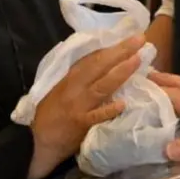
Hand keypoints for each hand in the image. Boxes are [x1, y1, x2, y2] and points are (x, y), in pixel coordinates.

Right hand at [27, 35, 145, 178]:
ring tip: (137, 61)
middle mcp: (74, 89)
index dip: (111, 46)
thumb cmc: (53, 114)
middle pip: (99, 66)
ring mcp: (78, 106)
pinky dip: (108, 110)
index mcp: (69, 78)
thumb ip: (80, 76)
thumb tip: (105, 60)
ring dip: (120, 73)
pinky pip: (96, 116)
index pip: (92, 58)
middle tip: (139, 39)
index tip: (130, 37)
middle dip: (120, 51)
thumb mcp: (62, 89)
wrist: (40, 141)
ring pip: (101, 86)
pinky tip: (123, 103)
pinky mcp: (81, 124)